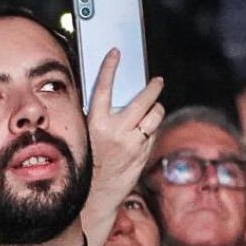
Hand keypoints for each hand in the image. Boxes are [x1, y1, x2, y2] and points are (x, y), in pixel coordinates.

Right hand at [86, 50, 165, 199]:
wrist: (96, 194)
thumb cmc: (89, 162)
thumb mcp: (87, 136)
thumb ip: (99, 117)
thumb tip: (112, 97)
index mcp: (96, 123)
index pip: (103, 88)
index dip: (109, 67)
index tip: (116, 52)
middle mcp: (116, 131)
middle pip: (143, 100)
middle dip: (153, 87)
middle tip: (157, 81)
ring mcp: (133, 142)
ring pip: (154, 115)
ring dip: (155, 109)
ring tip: (153, 109)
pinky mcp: (144, 152)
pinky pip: (154, 133)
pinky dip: (152, 129)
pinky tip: (145, 132)